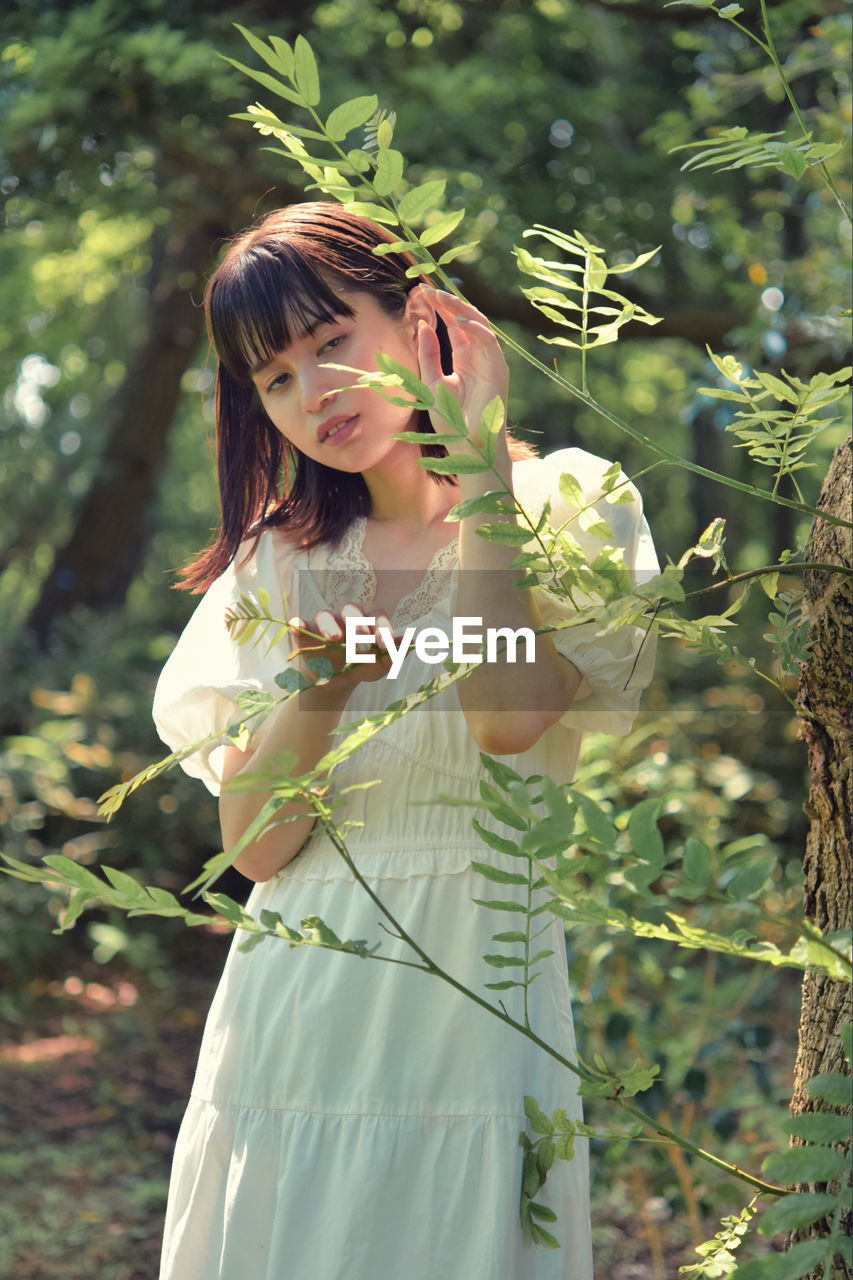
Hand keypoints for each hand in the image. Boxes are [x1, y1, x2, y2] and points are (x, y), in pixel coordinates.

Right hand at [287, 602, 395, 691]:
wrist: (334, 681)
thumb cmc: (360, 667)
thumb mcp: (378, 666)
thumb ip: (393, 655)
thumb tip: (411, 643)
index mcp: (368, 618)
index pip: (377, 614)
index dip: (382, 627)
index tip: (385, 644)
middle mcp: (346, 615)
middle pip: (351, 610)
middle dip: (358, 625)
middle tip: (363, 644)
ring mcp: (324, 622)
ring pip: (325, 615)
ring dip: (330, 625)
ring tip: (334, 639)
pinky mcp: (304, 631)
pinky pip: (300, 623)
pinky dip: (299, 624)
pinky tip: (297, 627)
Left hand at [405, 286, 508, 453]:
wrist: (469, 446)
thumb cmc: (452, 421)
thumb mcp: (432, 383)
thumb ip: (429, 355)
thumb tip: (423, 326)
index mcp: (465, 359)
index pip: (454, 324)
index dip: (439, 308)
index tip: (419, 293)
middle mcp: (479, 356)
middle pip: (465, 318)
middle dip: (446, 302)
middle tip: (426, 289)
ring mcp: (490, 360)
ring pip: (478, 323)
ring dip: (458, 308)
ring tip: (438, 296)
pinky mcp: (498, 368)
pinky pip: (489, 340)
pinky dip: (475, 327)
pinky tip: (457, 319)